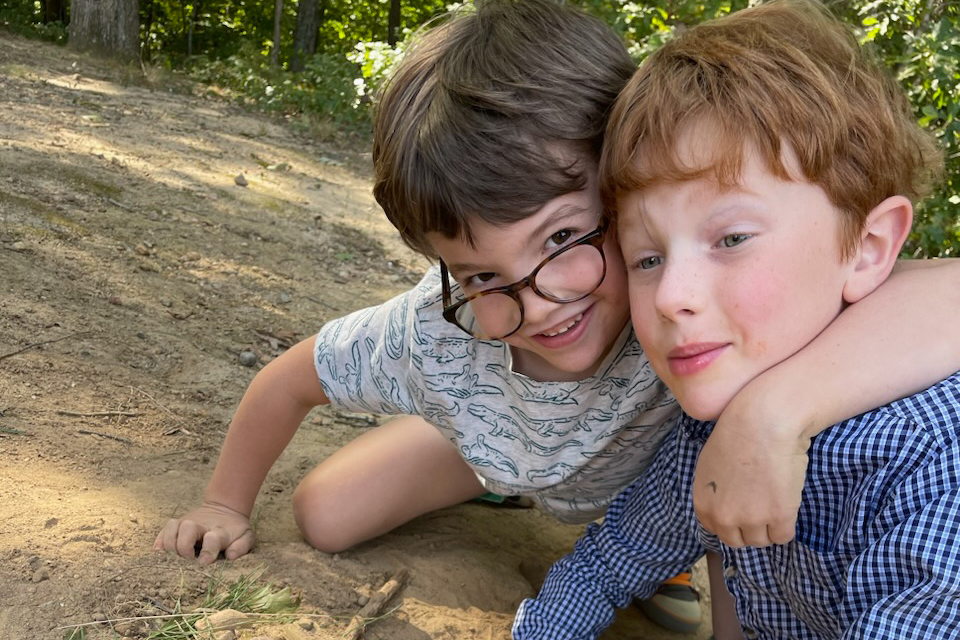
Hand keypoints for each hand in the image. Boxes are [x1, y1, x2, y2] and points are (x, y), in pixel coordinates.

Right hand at [154, 502, 254, 563]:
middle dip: (184, 546)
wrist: (224, 509)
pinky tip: (160, 554)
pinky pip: (162, 532)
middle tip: (187, 561)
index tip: (205, 562)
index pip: (213, 538)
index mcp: (220, 530)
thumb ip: (241, 546)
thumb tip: (230, 556)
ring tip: (173, 559)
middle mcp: (200, 524)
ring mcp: (186, 522)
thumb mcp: (246, 536)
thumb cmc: (234, 530)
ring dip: (169, 544)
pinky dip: (159, 543)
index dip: (208, 551)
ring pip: (171, 528)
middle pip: (187, 528)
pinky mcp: (175, 525)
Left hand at [693, 404, 809, 547]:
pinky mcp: (778, 517)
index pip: (717, 531)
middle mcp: (723, 518)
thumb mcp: (710, 467)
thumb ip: (715, 492)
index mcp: (704, 505)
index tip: (743, 510)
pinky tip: (786, 503)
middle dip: (750, 528)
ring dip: (769, 526)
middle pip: (739, 541)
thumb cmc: (736, 436)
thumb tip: (727, 505)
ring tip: (774, 500)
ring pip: (762, 541)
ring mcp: (751, 520)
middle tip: (761, 507)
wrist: (762, 423)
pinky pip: (783, 536)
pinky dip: (786, 525)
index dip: (732, 521)